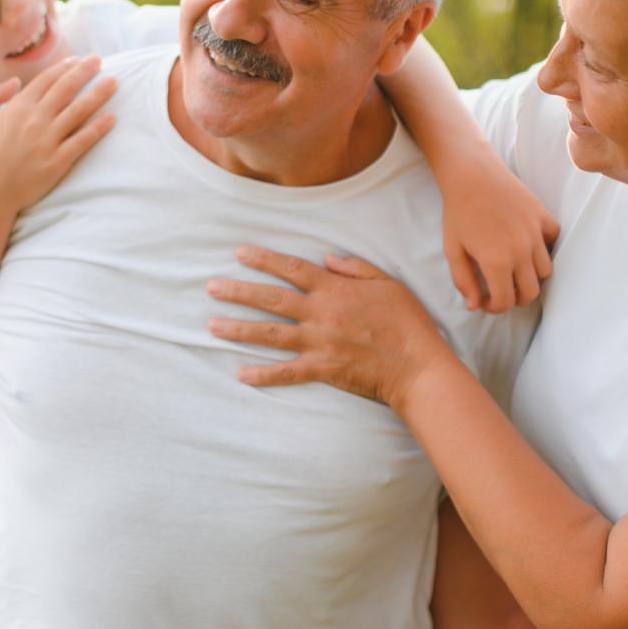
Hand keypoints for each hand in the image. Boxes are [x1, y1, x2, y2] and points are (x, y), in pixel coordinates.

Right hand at [0, 55, 115, 217]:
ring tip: (114, 82)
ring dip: (98, 93)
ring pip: (79, 110)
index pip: (46, 80)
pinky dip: (99, 127)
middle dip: (85, 71)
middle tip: (99, 60)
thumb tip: (15, 81)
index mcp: (18, 108)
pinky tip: (112, 117)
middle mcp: (35, 120)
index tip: (78, 60)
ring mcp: (48, 140)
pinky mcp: (58, 161)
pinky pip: (83, 140)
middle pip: (66, 89)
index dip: (64, 67)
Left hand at [206, 245, 459, 408]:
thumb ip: (355, 268)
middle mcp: (321, 313)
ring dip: (239, 329)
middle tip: (210, 287)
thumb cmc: (407, 323)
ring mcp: (319, 343)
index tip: (239, 253)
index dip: (264, 259)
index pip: (292, 268)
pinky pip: (286, 372)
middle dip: (238, 291)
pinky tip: (240, 374)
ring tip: (212, 325)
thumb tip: (326, 257)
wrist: (417, 365)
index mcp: (335, 289)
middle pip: (271, 299)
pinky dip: (263, 374)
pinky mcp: (322, 369)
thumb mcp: (388, 283)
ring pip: (270, 334)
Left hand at [440, 155, 558, 312]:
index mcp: (497, 262)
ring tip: (515, 269)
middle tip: (501, 289)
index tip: (485, 301)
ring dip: (531, 277)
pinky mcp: (543, 216)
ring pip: (546, 272)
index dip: (494, 307)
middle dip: (515, 298)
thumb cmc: (457, 211)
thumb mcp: (452, 249)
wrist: (472, 173)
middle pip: (530, 293)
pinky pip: (553, 242)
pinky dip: (545, 248)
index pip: (506, 301)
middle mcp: (521, 251)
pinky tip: (528, 245)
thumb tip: (475, 306)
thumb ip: (463, 281)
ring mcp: (536, 233)